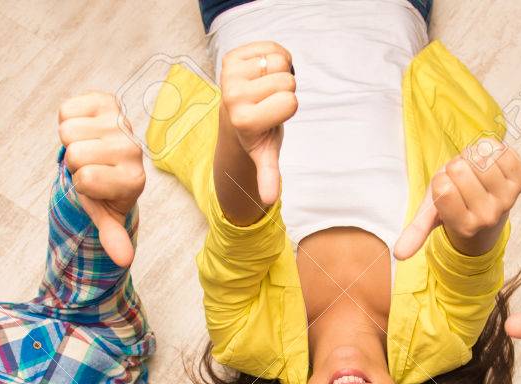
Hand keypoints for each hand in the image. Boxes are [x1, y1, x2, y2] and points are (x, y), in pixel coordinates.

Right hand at [57, 91, 146, 267]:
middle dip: (74, 162)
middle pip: (74, 154)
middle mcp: (133, 149)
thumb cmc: (104, 191)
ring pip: (68, 131)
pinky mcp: (107, 101)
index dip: (81, 184)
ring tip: (88, 148)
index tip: (94, 185)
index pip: (85, 179)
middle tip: (90, 165)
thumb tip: (124, 260)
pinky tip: (85, 129)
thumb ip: (112, 236)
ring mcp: (122, 122)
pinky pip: (67, 110)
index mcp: (134, 179)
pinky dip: (68, 120)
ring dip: (71, 141)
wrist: (108, 159)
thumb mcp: (106, 216)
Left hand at [218, 41, 296, 205]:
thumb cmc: (257, 134)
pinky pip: (272, 47)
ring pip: (281, 61)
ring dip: (280, 73)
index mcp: (244, 120)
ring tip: (265, 88)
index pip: (291, 102)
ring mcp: (230, 74)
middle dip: (285, 90)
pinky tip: (262, 74)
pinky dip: (274, 57)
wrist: (234, 114)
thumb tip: (268, 199)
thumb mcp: (265, 154)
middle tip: (269, 102)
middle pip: (287, 80)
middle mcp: (232, 96)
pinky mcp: (230, 57)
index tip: (274, 116)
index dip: (290, 108)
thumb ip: (268, 174)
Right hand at [394, 137, 520, 259]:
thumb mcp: (432, 216)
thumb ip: (416, 231)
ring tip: (475, 171)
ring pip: (480, 156)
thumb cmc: (455, 205)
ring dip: (473, 156)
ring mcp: (508, 198)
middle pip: (460, 169)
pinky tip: (490, 163)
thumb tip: (398, 255)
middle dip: (455, 167)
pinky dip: (491, 149)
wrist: (488, 206)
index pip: (443, 187)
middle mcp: (488, 216)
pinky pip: (499, 150)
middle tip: (462, 180)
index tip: (447, 189)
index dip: (441, 180)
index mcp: (464, 226)